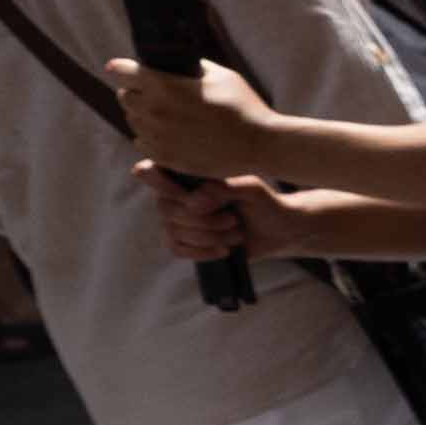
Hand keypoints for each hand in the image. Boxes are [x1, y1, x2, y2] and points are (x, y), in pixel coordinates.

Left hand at [105, 57, 280, 180]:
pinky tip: (169, 134)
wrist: (261, 145)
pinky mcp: (165, 157)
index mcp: (164, 86)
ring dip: (143, 115)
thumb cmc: (244, 107)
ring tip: (165, 115)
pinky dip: (150, 136)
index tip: (120, 68)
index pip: (122, 71)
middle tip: (152, 93)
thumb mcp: (221, 75)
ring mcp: (157, 137)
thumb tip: (177, 65)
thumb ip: (192, 68)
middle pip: (123, 96)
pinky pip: (142, 143)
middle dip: (135, 91)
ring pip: (132, 121)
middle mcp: (154, 111)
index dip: (121, 67)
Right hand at [133, 160, 309, 261]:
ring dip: (210, 236)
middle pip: (166, 208)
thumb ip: (222, 188)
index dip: (163, 185)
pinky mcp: (183, 242)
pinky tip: (225, 250)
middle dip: (204, 219)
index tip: (193, 195)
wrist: (277, 230)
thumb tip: (193, 202)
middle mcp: (172, 195)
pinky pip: (177, 249)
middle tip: (234, 219)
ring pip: (174, 230)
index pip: (147, 172)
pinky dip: (203, 252)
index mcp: (184, 173)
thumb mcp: (250, 188)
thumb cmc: (263, 201)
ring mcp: (175, 220)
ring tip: (236, 233)